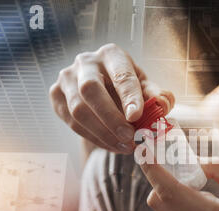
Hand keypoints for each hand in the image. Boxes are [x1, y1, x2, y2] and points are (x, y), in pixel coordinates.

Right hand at [49, 43, 174, 153]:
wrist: (102, 89)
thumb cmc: (128, 87)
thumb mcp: (145, 88)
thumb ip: (156, 96)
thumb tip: (163, 105)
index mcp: (111, 55)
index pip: (120, 75)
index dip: (129, 97)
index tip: (137, 117)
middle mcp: (85, 62)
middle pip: (91, 90)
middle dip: (111, 118)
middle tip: (129, 138)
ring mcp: (67, 78)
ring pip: (78, 109)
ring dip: (103, 133)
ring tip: (125, 147)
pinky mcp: (56, 95)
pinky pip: (71, 122)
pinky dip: (93, 138)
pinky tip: (111, 146)